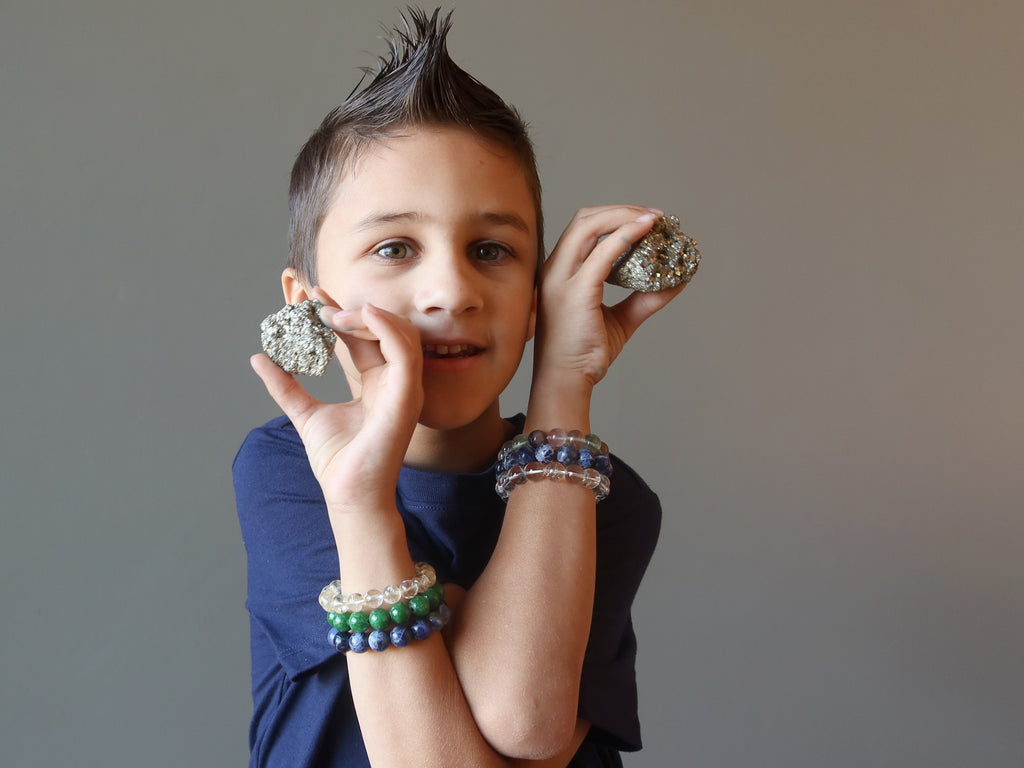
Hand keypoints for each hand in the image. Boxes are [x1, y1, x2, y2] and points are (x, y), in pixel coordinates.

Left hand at [250, 301, 423, 511]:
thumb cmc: (338, 461)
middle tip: (319, 299)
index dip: (342, 315)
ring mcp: (405, 389)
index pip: (365, 338)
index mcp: (379, 384)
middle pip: (385, 330)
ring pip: (400, 334)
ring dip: (368, 316)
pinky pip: (404, 352)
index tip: (314, 299)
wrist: (348, 494)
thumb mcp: (305, 413)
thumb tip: (259, 358)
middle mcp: (396, 383)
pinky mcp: (407, 397)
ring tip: (334, 312)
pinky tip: (361, 315)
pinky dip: (386, 328)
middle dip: (354, 309)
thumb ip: (286, 386)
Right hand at [534, 205, 686, 389]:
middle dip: (622, 210)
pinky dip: (627, 236)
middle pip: (585, 219)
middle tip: (655, 216)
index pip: (584, 229)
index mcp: (560, 272)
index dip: (614, 216)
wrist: (565, 380)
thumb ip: (643, 298)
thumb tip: (675, 281)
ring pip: (590, 226)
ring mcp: (562, 278)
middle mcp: (556, 269)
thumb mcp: (620, 320)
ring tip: (654, 220)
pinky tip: (647, 232)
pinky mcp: (576, 292)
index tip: (646, 219)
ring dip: (625, 216)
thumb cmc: (584, 352)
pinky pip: (603, 253)